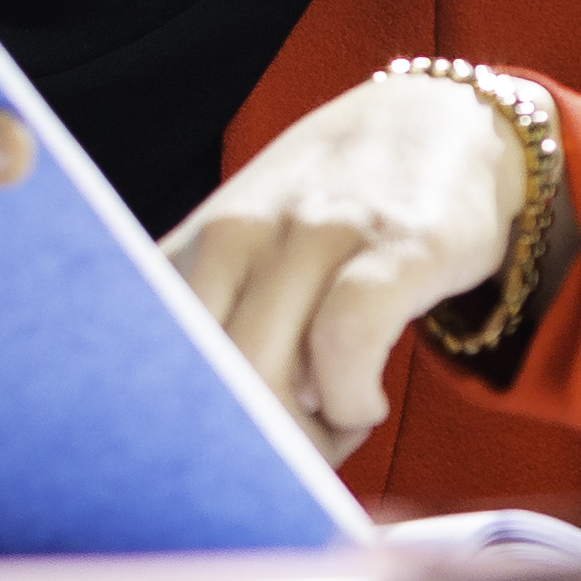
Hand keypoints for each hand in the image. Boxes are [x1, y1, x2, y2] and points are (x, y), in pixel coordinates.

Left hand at [160, 71, 529, 452]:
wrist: (443, 119)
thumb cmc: (332, 211)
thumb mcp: (251, 248)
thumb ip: (207, 314)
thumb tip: (179, 430)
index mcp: (197, 241)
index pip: (137, 347)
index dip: (162, 423)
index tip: (199, 460)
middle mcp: (243, 230)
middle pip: (197, 374)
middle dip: (240, 444)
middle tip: (286, 457)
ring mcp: (319, 232)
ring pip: (262, 365)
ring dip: (299, 435)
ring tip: (330, 428)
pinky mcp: (397, 245)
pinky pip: (346, 339)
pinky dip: (348, 398)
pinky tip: (361, 405)